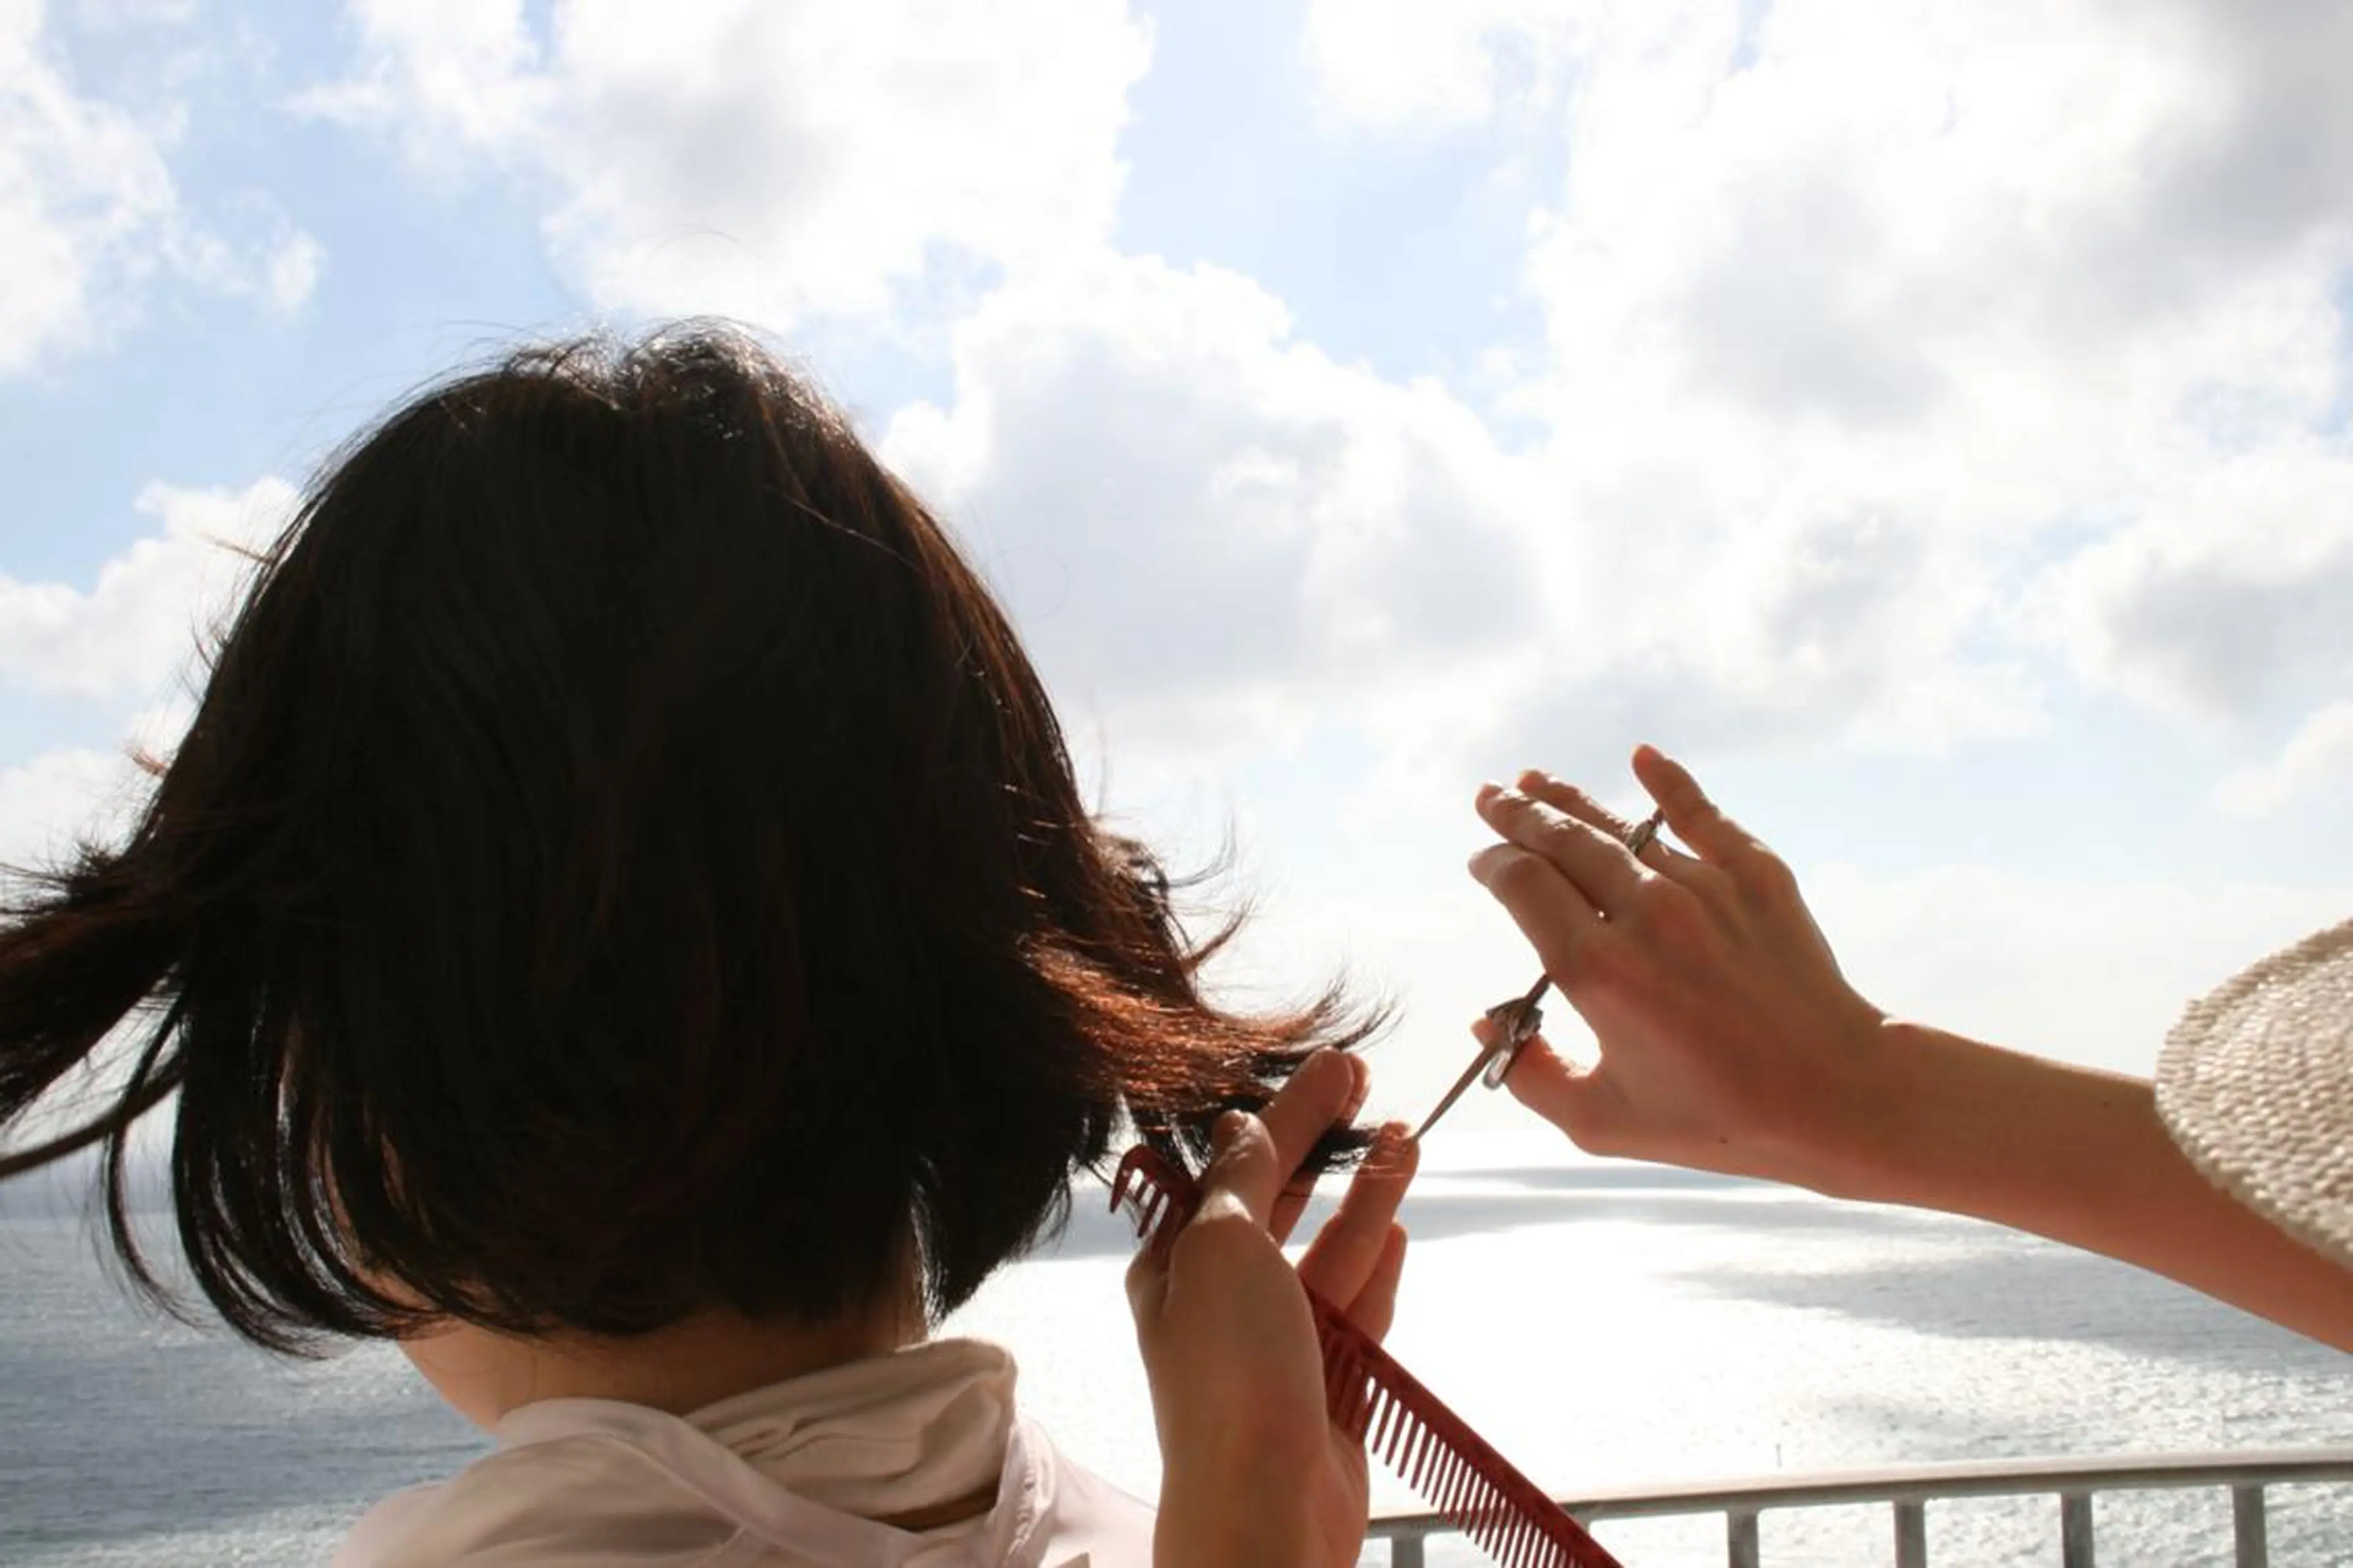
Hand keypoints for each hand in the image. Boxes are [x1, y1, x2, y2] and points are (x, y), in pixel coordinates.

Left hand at [1129, 1047, 1417, 1567]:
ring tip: (1403, 1136)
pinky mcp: (1328, 1384)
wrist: (1267, 1511)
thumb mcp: (1220, 1250)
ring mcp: (1279, 1344)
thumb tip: (1238, 1123)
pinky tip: (1395, 1224)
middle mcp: (1222, 1300)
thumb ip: (1238, 1181)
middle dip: (1322, 1144)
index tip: (1333, 1065)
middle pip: (1280, 1204)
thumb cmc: (1230, 1375)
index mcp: (1177, 1265)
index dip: (1283, 1111)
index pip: (1232, 1166)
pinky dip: (1375, 1263)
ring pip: (1327, 1251)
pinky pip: (1356, 1308)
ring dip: (1364, 1193)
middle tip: (1368, 1087)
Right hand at [1466, 744, 1888, 1190]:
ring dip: (1571, 801)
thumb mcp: (1603, 1123)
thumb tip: (1485, 1023)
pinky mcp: (1757, 876)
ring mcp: (1704, 888)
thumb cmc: (1719, 1120)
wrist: (1838, 1096)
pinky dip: (1669, 783)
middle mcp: (1645, 916)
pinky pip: (1702, 815)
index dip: (1492, 863)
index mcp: (1598, 972)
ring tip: (1538, 782)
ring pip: (1622, 828)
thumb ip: (1532, 1074)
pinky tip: (1643, 758)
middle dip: (1517, 815)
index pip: (1521, 884)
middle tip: (1491, 798)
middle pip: (1561, 841)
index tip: (1482, 861)